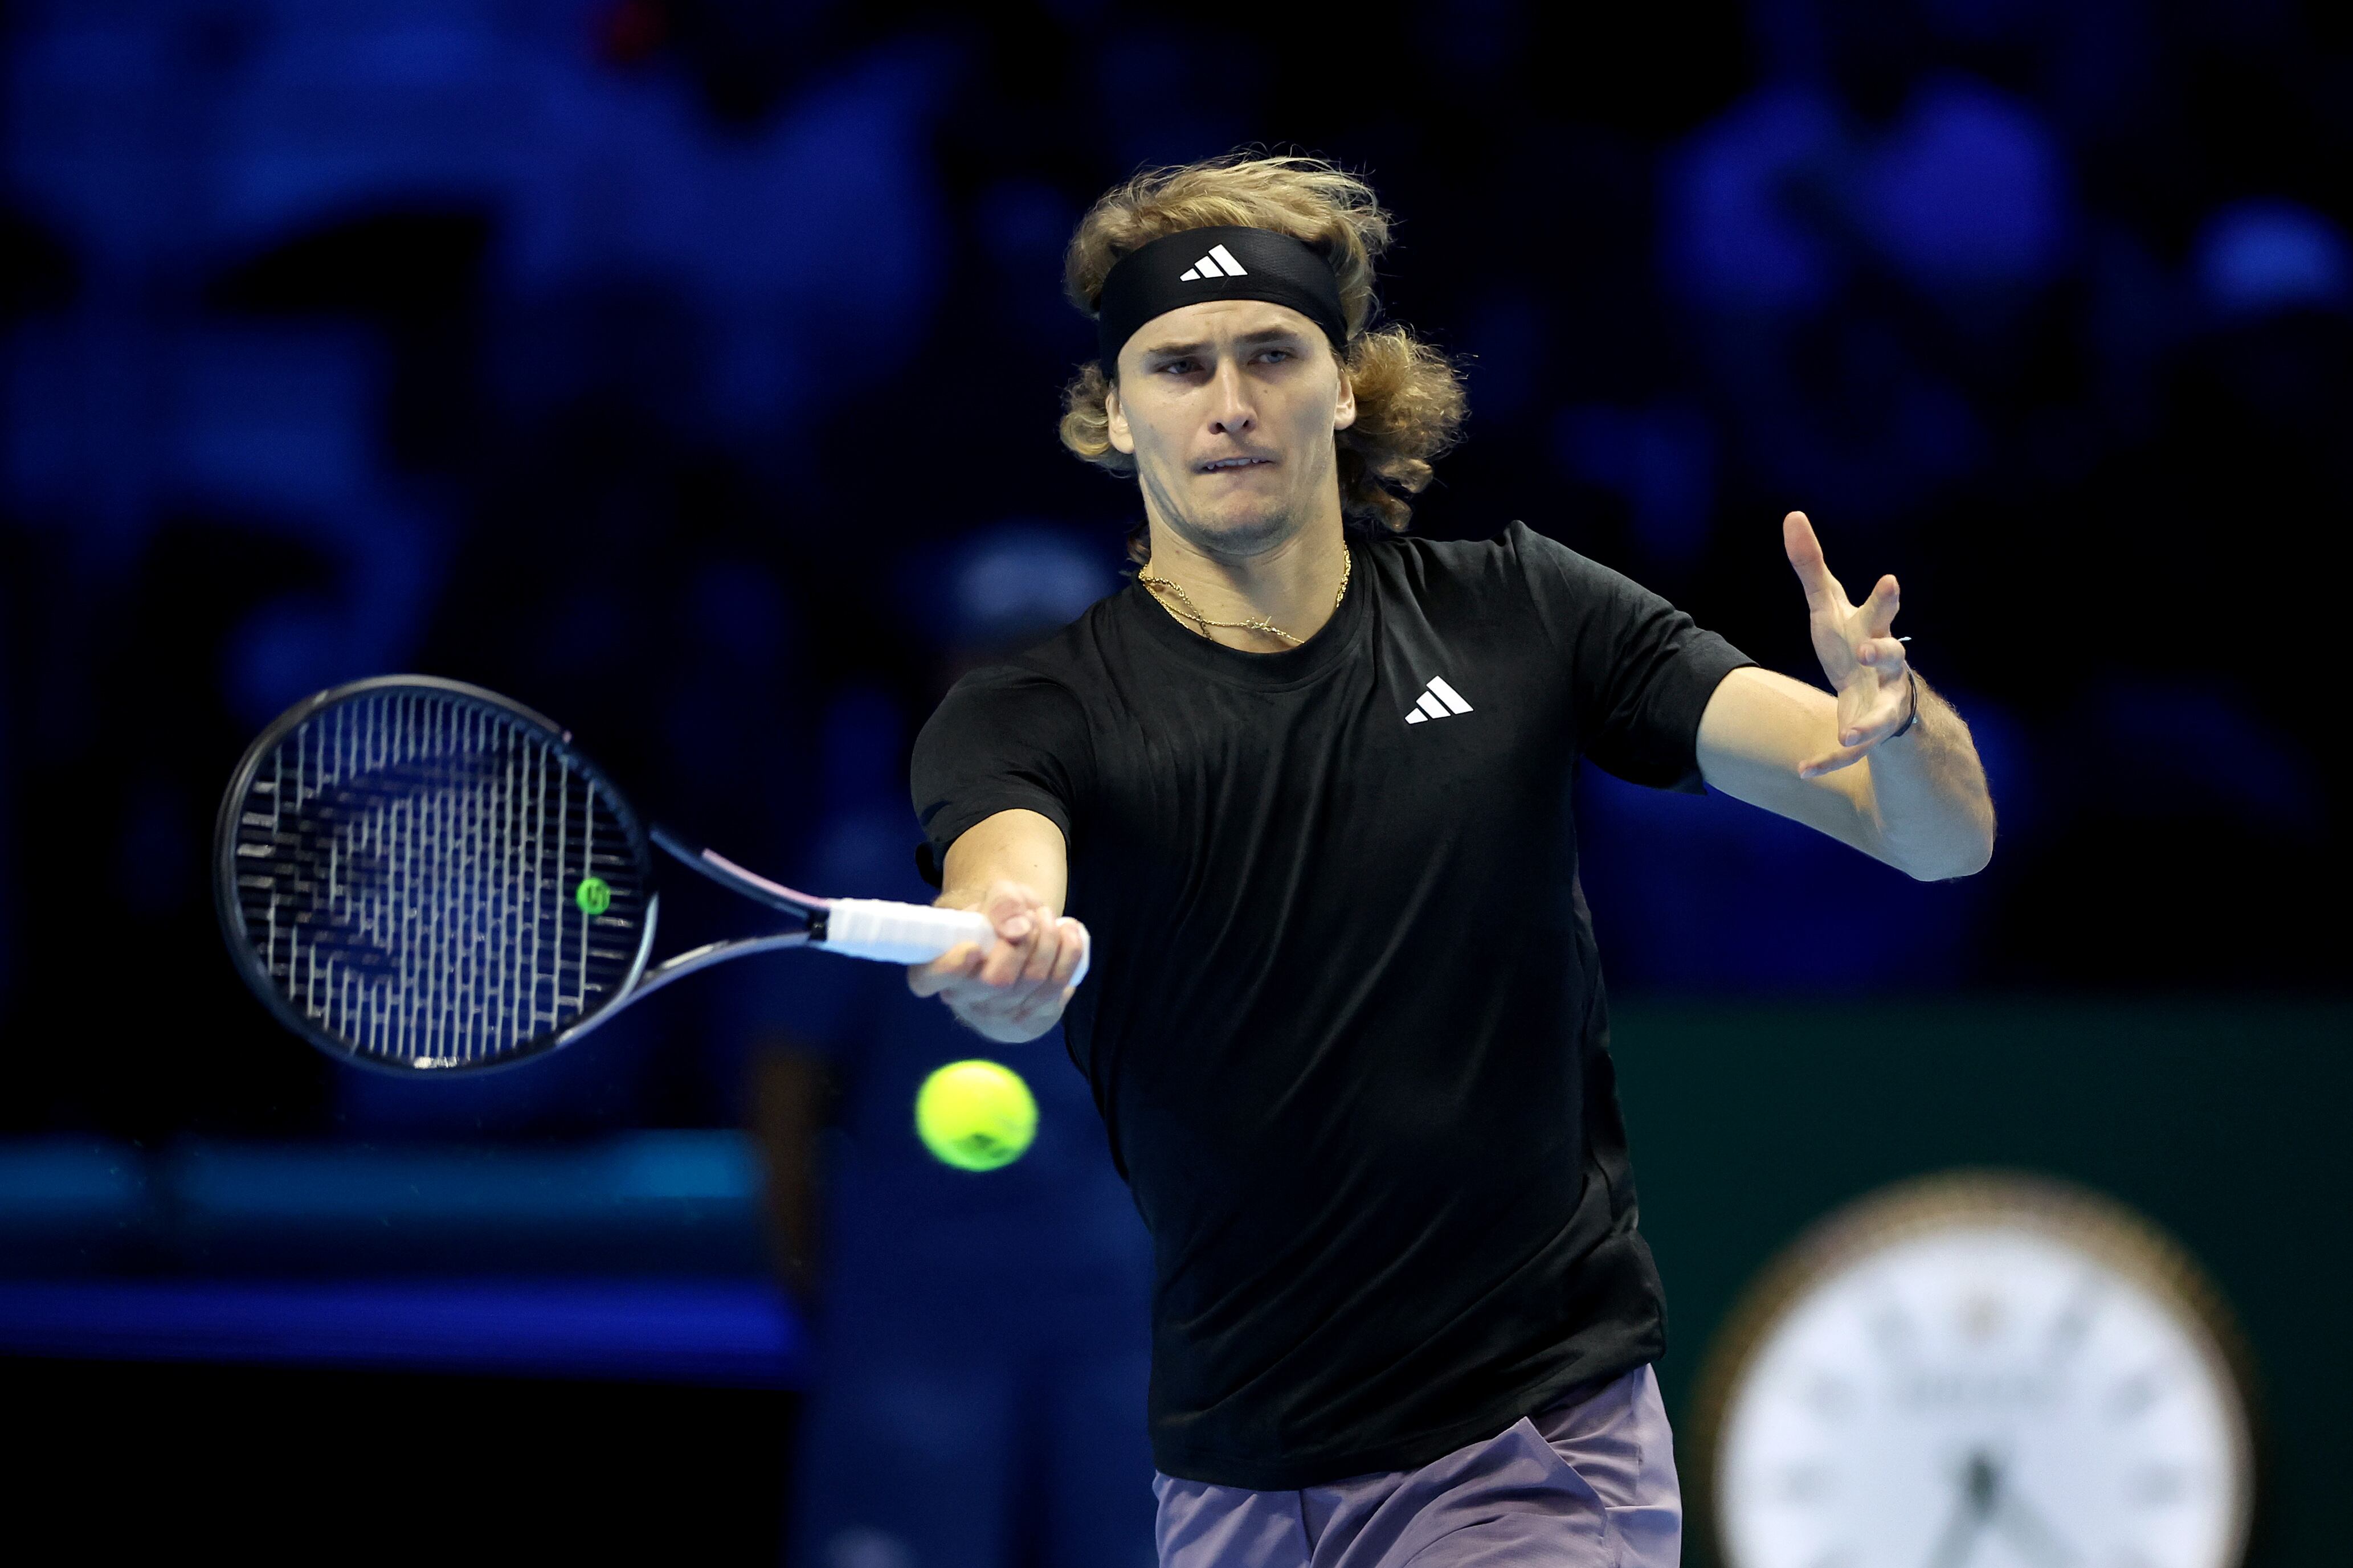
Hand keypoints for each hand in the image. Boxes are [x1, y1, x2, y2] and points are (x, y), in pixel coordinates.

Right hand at [906, 879, 1089, 1043]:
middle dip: (1027, 941)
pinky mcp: (1028, 1022)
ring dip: (1051, 942)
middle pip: (998, 980)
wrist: (1018, 940)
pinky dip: (1070, 955)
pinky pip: (1056, 990)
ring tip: (1051, 919)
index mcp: (937, 967)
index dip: (950, 967)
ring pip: (1032, 982)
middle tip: (1035, 915)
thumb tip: (1018, 928)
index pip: (928, 979)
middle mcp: (962, 998)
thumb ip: (1002, 903)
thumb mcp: (997, 898)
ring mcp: (995, 1015)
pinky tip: (1070, 934)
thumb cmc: (997, 920)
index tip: (974, 948)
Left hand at [1784, 510, 1914, 777]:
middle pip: (1894, 657)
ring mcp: (1881, 702)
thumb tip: (1791, 515)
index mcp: (1873, 631)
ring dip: (1866, 723)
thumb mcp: (1826, 604)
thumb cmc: (1849, 639)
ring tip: (1849, 731)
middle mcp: (1886, 668)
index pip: (1881, 610)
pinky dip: (1828, 762)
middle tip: (1870, 649)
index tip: (1889, 581)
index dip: (1885, 598)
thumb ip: (1810, 565)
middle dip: (1884, 653)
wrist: (1872, 690)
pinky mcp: (1867, 733)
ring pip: (1882, 714)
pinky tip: (1803, 771)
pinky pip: (1851, 752)